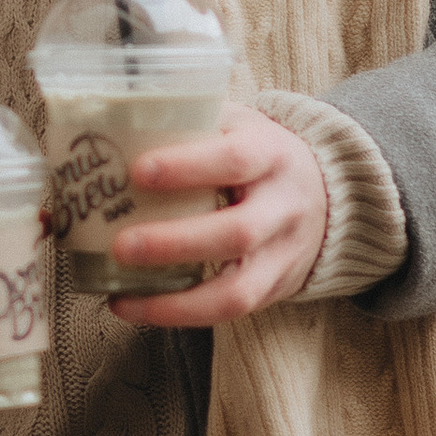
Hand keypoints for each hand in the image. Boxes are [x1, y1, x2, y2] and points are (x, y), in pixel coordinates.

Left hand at [105, 107, 327, 328]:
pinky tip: (139, 308)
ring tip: (121, 298)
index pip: (235, 159)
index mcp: (271, 154)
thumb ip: (189, 120)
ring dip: (175, 301)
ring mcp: (283, 254)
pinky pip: (231, 311)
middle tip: (120, 246)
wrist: (327, 193)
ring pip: (238, 289)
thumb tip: (108, 122)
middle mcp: (284, 207)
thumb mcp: (236, 124)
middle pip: (237, 233)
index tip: (138, 170)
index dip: (188, 167)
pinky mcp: (275, 288)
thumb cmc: (258, 154)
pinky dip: (182, 315)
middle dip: (174, 243)